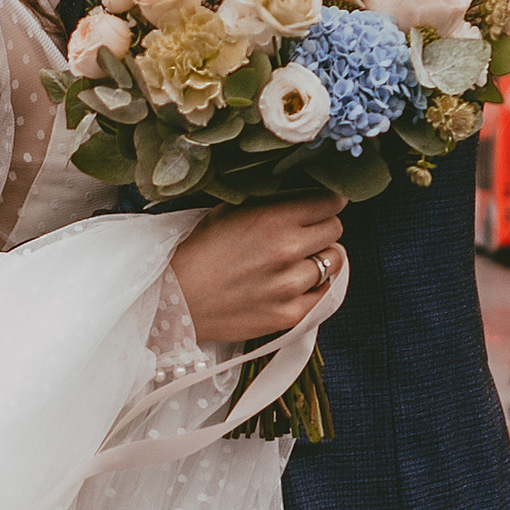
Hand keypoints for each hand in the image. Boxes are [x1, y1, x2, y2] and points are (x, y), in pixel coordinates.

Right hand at [171, 197, 345, 345]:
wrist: (175, 300)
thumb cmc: (199, 252)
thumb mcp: (229, 211)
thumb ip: (269, 203)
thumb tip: (302, 194)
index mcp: (272, 218)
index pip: (329, 202)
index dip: (326, 202)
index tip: (322, 206)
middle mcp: (287, 250)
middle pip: (335, 229)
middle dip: (322, 228)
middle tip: (306, 233)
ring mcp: (290, 285)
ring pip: (334, 261)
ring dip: (320, 258)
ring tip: (299, 260)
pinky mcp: (290, 314)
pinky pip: (325, 294)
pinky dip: (316, 286)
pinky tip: (297, 282)